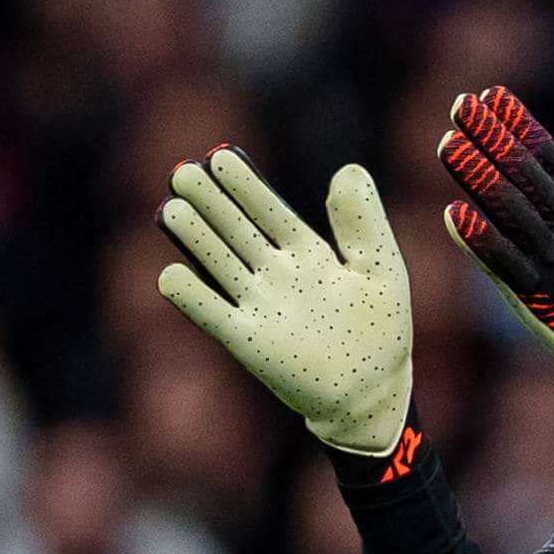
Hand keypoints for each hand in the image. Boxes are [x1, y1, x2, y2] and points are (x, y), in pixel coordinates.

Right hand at [153, 150, 414, 456]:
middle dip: (211, 202)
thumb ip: (363, 220)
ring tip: (171, 209)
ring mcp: (260, 307)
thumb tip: (348, 168)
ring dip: (196, 239)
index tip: (221, 157)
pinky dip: (194, 298)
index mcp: (308, 253)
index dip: (247, 186)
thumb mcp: (381, 267)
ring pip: (221, 265)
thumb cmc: (382, 332)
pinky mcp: (249, 342)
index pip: (270, 211)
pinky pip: (215, 316)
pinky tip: (171, 275)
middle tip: (182, 171)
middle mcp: (277, 275)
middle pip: (237, 231)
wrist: (371, 396)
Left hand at [438, 90, 553, 361]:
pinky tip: (453, 213)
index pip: (548, 157)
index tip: (491, 95)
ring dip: (478, 177)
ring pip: (513, 214)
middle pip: (527, 177)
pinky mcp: (537, 297)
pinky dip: (481, 240)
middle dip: (492, 138)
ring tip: (448, 145)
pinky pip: (506, 265)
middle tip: (460, 106)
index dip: (518, 124)